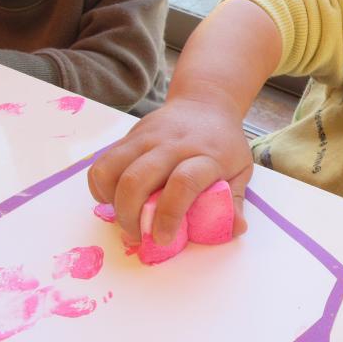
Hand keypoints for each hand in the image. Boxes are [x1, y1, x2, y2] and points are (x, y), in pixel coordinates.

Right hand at [87, 94, 252, 244]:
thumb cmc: (224, 143)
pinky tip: (114, 198)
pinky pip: (103, 163)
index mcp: (206, 156)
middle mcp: (174, 145)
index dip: (168, 215)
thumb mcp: (241, 168)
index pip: (183, 183)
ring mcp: (148, 138)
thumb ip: (236, 200)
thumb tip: (237, 229)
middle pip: (137, 179)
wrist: (205, 103)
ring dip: (113, 203)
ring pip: (113, 170)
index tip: (162, 238)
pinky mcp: (130, 135)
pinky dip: (101, 187)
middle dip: (130, 216)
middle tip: (139, 236)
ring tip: (125, 218)